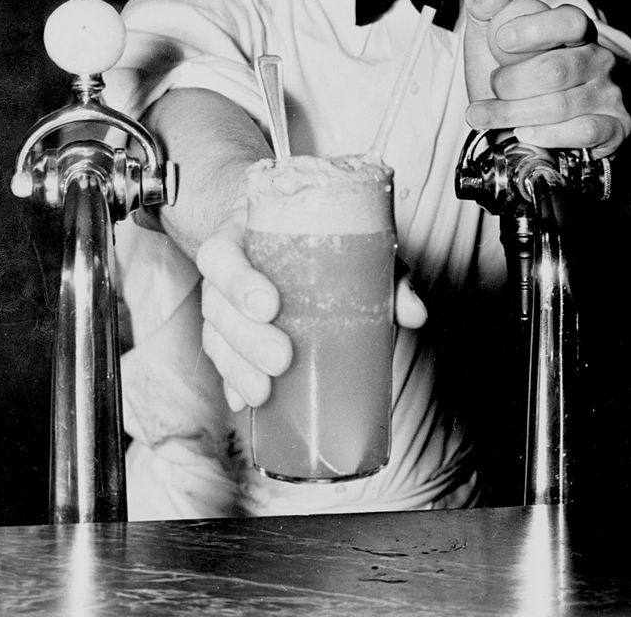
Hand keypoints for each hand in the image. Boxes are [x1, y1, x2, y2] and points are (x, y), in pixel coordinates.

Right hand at [196, 208, 426, 412]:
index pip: (220, 255)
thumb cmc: (322, 233)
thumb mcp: (352, 240)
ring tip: (263, 392)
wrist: (300, 228)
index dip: (236, 281)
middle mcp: (227, 268)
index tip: (270, 306)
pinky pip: (221, 360)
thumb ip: (384, 271)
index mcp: (244, 233)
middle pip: (216, 305)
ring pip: (215, 337)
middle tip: (281, 358)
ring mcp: (224, 303)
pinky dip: (232, 382)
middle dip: (246, 338)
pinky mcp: (230, 332)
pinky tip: (245, 403)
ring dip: (236, 368)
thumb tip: (415, 313)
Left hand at [463, 0, 630, 158]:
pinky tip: (523, 133)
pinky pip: (583, 131)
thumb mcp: (486, 37)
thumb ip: (481, 5)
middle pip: (555, 70)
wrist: (515, 127)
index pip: (570, 22)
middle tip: (491, 87)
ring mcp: (610, 93)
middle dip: (510, 83)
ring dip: (512, 113)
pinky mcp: (615, 127)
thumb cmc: (506, 77)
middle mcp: (599, 59)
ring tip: (484, 115)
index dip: (535, 30)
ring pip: (560, 105)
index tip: (502, 39)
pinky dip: (546, 134)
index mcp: (576, 31)